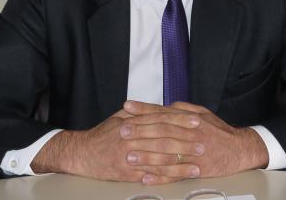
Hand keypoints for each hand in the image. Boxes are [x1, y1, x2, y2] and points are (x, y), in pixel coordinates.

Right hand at [30, 107, 201, 182]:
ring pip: (160, 159)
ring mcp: (129, 156)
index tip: (196, 121)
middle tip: (203, 143)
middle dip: (186, 141)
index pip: (161, 119)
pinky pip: (150, 175)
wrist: (81, 153)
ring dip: (181, 162)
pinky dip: (166, 177)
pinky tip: (178, 177)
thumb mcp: (120, 117)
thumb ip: (140, 112)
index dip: (180, 120)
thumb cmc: (102, 135)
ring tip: (197, 163)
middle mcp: (131, 138)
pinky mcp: (126, 173)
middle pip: (163, 139)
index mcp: (132, 122)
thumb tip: (162, 107)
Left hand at [121, 101, 268, 183]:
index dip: (144, 109)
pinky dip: (160, 177)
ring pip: (167, 154)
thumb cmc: (219, 131)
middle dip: (140, 131)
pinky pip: (176, 174)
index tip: (127, 107)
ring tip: (129, 156)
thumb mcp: (202, 113)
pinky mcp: (197, 170)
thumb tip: (163, 106)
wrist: (241, 149)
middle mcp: (191, 134)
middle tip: (122, 130)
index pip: (163, 112)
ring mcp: (194, 153)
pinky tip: (146, 177)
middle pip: (162, 131)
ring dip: (146, 156)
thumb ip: (182, 109)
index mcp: (190, 119)